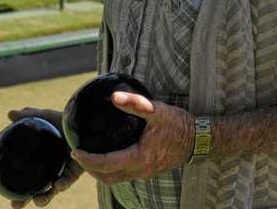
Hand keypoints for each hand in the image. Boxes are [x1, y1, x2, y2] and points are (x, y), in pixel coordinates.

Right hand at [5, 107, 84, 207]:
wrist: (85, 121)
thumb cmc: (64, 120)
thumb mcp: (46, 116)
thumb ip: (29, 116)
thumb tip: (9, 114)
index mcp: (42, 161)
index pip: (28, 179)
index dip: (19, 192)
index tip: (10, 199)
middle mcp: (52, 169)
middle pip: (38, 189)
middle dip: (27, 200)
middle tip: (16, 205)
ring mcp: (64, 171)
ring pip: (53, 189)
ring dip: (45, 197)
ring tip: (38, 200)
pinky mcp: (77, 170)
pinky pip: (68, 179)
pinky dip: (62, 183)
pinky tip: (57, 185)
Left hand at [70, 91, 193, 183]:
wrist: (200, 139)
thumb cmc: (180, 125)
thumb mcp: (157, 110)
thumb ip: (135, 103)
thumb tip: (114, 96)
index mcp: (141, 157)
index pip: (107, 164)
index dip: (88, 160)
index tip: (75, 151)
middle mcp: (141, 169)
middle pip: (108, 178)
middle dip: (90, 169)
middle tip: (79, 155)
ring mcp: (145, 172)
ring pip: (116, 179)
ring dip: (100, 171)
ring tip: (90, 157)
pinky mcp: (149, 170)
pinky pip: (125, 175)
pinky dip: (111, 169)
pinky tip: (109, 156)